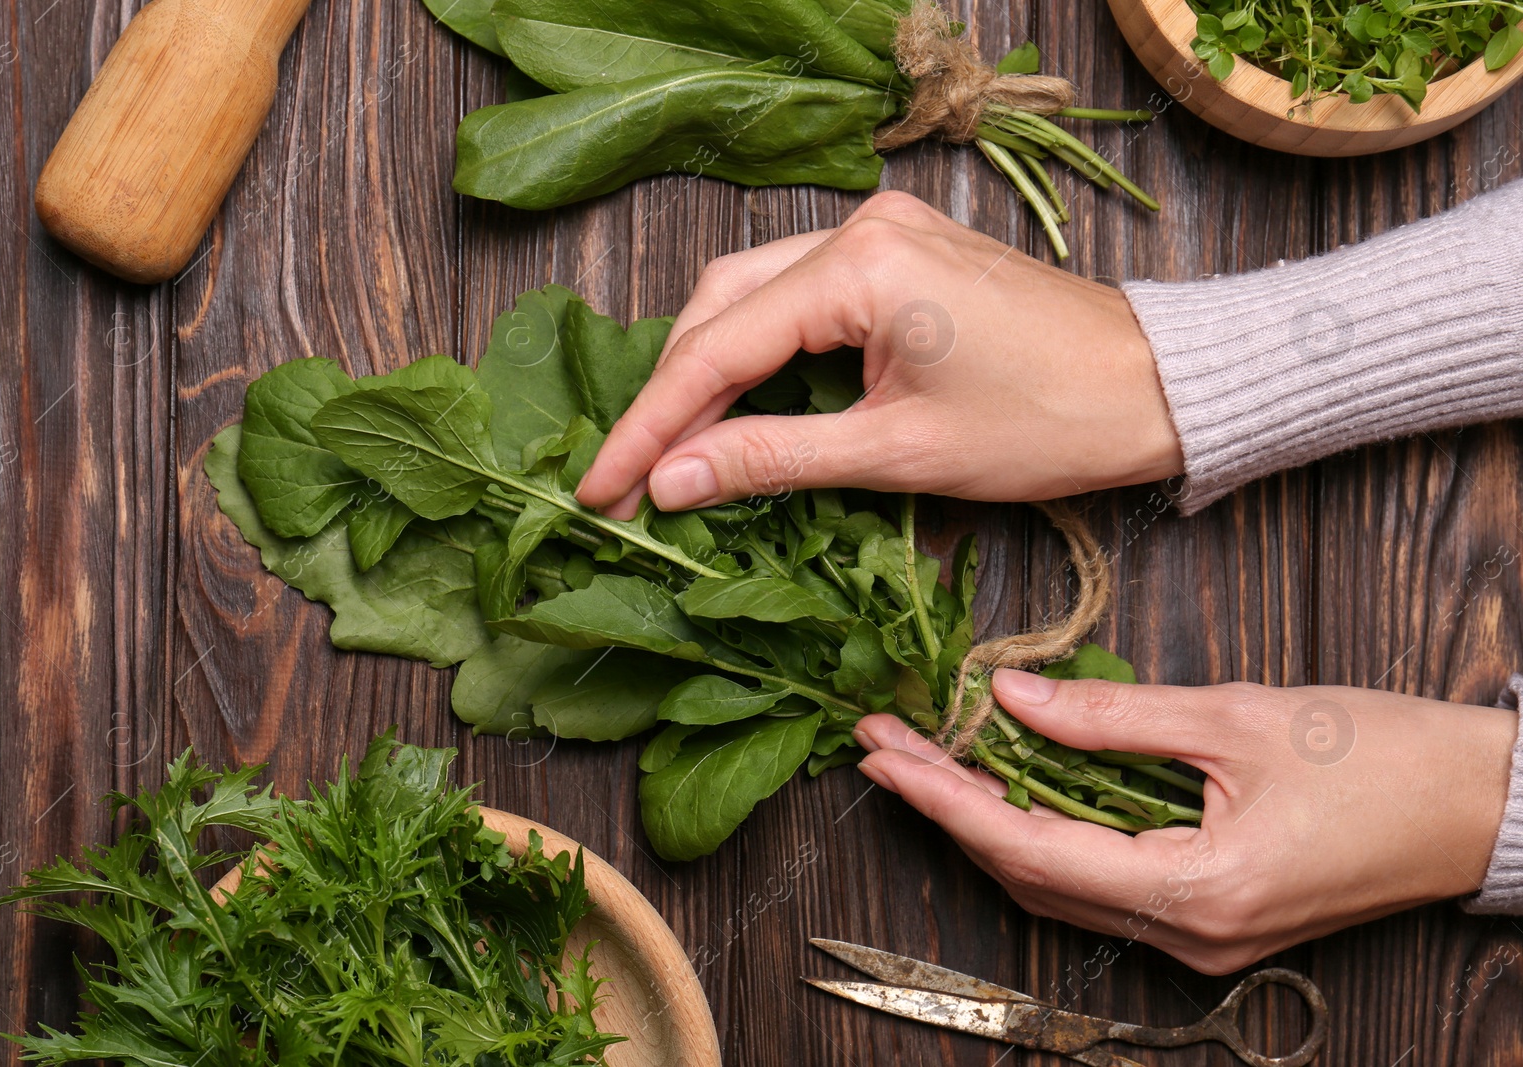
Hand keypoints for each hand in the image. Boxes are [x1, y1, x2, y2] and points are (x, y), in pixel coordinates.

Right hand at [575, 191, 1182, 518]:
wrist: (1155, 386)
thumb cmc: (1048, 422)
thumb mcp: (898, 453)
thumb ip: (771, 459)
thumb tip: (670, 483)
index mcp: (860, 266)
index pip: (718, 349)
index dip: (650, 426)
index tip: (599, 487)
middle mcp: (860, 226)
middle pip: (720, 306)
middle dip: (668, 395)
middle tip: (626, 479)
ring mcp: (881, 231)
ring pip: (751, 295)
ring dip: (708, 371)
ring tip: (667, 450)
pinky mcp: (899, 253)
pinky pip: (798, 296)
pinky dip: (759, 353)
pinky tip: (735, 406)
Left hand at [853, 669, 1516, 973]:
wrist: (1484, 809)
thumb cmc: (1383, 756)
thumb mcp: (1238, 717)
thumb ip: (1112, 716)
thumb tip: (1010, 700)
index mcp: (1195, 890)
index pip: (1030, 847)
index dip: (945, 801)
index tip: (883, 756)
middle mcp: (1187, 936)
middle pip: (1030, 876)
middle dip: (949, 809)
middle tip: (883, 745)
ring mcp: (1200, 939)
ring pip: (1059, 886)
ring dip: (989, 821)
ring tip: (924, 759)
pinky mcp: (1213, 920)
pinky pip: (1102, 883)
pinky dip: (1046, 833)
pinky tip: (1007, 786)